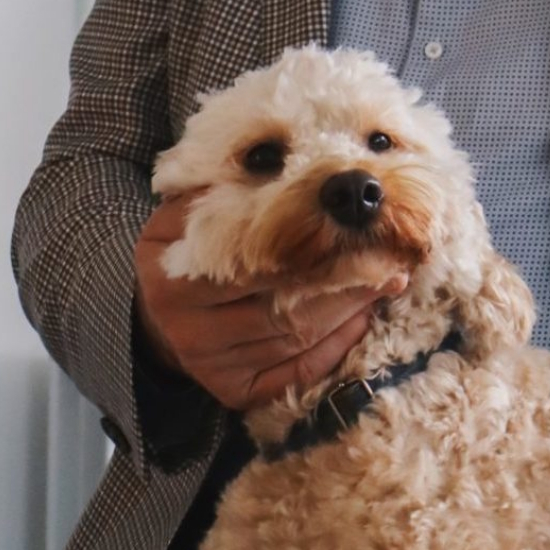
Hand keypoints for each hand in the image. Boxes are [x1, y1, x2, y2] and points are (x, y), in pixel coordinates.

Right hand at [133, 196, 407, 412]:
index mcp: (169, 266)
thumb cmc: (193, 243)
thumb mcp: (194, 206)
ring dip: (348, 313)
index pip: (251, 260)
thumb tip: (286, 158)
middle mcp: (181, 321)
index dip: (309, 246)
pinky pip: (294, 375)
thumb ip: (230, 185)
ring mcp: (206, 362)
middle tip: (389, 263)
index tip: (357, 230)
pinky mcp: (230, 391)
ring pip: (295, 341)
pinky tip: (360, 321)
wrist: (161, 308)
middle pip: (281, 307)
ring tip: (386, 284)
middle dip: (343, 284)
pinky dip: (334, 348)